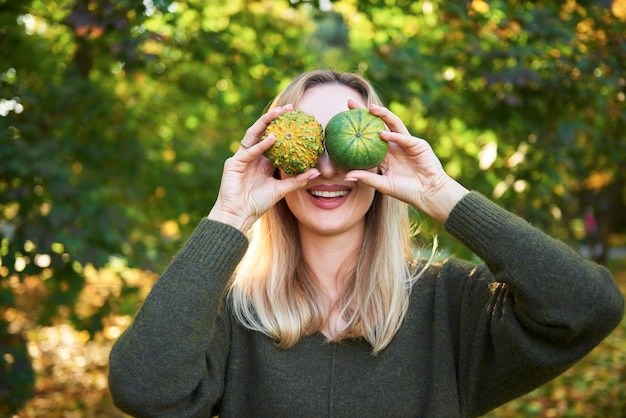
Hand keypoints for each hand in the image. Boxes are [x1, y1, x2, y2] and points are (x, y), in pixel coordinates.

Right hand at [208, 105, 320, 230]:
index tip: (298, 118)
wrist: (239, 215)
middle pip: (262, 131)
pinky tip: (272, 137)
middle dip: (274, 118)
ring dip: (265, 122)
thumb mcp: (281, 190)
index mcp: (262, 161)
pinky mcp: (234, 163)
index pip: (273, 138)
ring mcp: (242, 157)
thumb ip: (297, 180)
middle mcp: (252, 155)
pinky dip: (260, 144)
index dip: (283, 127)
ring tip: (278, 113)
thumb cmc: (258, 204)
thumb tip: (317, 171)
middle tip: (289, 108)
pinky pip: (249, 151)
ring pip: (253, 134)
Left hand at [344, 101, 468, 222]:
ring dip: (382, 114)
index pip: (367, 137)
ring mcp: (406, 143)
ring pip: (393, 124)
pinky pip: (404, 138)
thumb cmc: (406, 191)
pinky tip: (383, 134)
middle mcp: (393, 145)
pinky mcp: (418, 144)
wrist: (429, 194)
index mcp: (384, 155)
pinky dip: (394, 136)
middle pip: (377, 124)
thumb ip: (367, 178)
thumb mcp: (383, 185)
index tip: (340, 120)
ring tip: (370, 108)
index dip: (355, 127)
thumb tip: (346, 176)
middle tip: (349, 102)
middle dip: (365, 112)